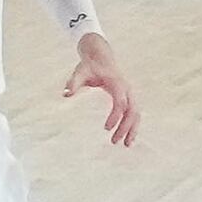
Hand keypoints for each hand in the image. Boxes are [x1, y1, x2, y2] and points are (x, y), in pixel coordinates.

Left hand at [65, 31, 142, 147]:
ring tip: (127, 145)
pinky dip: (132, 125)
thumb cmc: (89, 66)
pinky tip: (127, 137)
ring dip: (132, 129)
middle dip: (126, 128)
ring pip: (136, 114)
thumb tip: (65, 94)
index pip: (120, 103)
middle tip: (114, 142)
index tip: (105, 129)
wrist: (100, 57)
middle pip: (132, 111)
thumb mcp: (80, 72)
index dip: (115, 117)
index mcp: (117, 84)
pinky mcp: (128, 98)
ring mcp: (129, 94)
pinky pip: (133, 113)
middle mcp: (127, 89)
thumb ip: (73, 83)